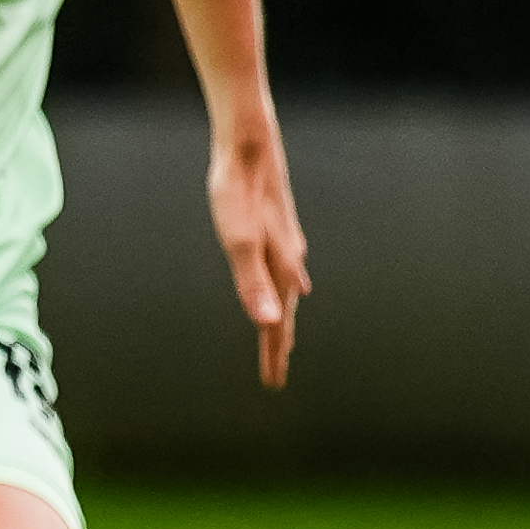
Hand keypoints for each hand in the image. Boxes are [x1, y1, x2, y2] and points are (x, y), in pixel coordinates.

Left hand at [209, 126, 308, 389]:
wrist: (250, 145)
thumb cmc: (238, 191)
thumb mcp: (238, 239)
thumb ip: (250, 281)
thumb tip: (267, 323)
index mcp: (278, 269)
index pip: (276, 324)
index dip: (273, 354)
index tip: (272, 383)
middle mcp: (287, 259)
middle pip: (284, 311)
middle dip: (279, 343)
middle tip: (275, 373)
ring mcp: (285, 243)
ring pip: (287, 290)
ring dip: (283, 316)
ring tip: (280, 336)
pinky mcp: (277, 227)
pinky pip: (285, 269)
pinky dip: (285, 288)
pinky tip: (292, 284)